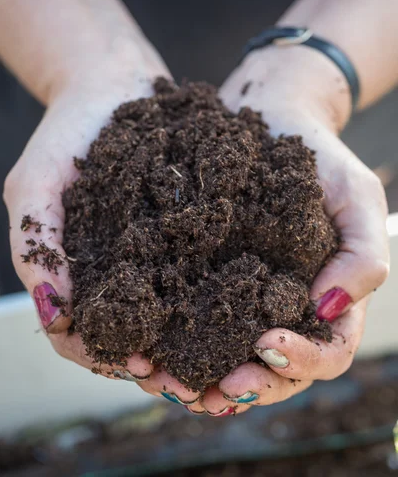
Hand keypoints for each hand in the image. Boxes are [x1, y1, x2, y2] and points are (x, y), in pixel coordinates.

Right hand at [4, 59, 208, 403]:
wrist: (112, 85)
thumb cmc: (65, 135)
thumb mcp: (35, 186)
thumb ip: (34, 248)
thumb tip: (55, 313)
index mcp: (77, 273)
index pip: (86, 335)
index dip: (110, 359)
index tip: (143, 371)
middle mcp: (118, 271)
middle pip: (137, 335)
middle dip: (163, 364)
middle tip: (196, 387)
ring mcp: (153, 253)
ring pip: (174, 313)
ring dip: (196, 344)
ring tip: (227, 361)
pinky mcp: (186, 230)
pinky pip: (202, 271)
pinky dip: (216, 297)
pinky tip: (244, 308)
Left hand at [193, 45, 388, 415]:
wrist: (268, 119)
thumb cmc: (319, 158)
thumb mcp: (356, 196)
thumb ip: (361, 255)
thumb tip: (330, 309)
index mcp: (327, 299)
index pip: (327, 351)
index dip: (301, 361)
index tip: (266, 343)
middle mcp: (284, 308)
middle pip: (274, 370)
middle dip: (245, 386)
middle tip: (210, 390)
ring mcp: (243, 297)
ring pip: (229, 358)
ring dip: (201, 381)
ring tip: (169, 382)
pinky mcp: (204, 278)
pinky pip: (191, 322)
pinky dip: (173, 345)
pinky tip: (147, 350)